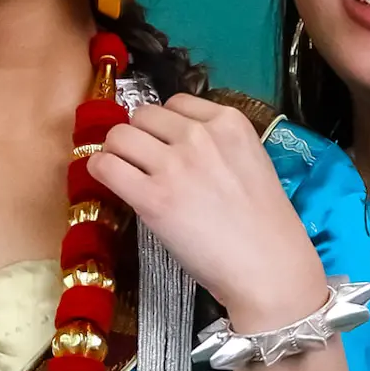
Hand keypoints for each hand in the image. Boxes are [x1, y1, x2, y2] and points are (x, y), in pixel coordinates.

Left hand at [90, 95, 328, 331]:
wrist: (269, 268)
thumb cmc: (264, 225)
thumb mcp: (250, 162)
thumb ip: (216, 145)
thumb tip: (174, 144)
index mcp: (229, 122)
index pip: (176, 103)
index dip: (165, 126)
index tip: (166, 146)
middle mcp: (199, 135)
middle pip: (143, 115)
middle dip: (140, 136)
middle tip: (143, 163)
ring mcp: (174, 165)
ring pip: (119, 135)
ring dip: (116, 152)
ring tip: (124, 172)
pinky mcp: (152, 198)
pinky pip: (105, 165)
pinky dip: (100, 170)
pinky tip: (108, 181)